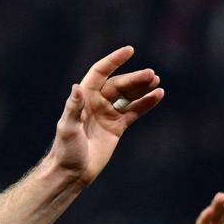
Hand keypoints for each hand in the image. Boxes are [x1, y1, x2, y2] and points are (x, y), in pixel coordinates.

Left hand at [47, 46, 163, 186]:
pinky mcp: (117, 127)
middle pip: (118, 85)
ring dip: (142, 87)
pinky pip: (134, 111)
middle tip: (152, 75)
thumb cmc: (66, 151)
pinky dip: (146, 103)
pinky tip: (158, 95)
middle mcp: (96, 103)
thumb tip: (76, 87)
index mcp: (83, 99)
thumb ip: (73, 108)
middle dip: (135, 79)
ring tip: (156, 81)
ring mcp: (107, 114)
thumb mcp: (67, 128)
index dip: (113, 61)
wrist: (72, 172)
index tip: (129, 50)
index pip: (99, 73)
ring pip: (128, 96)